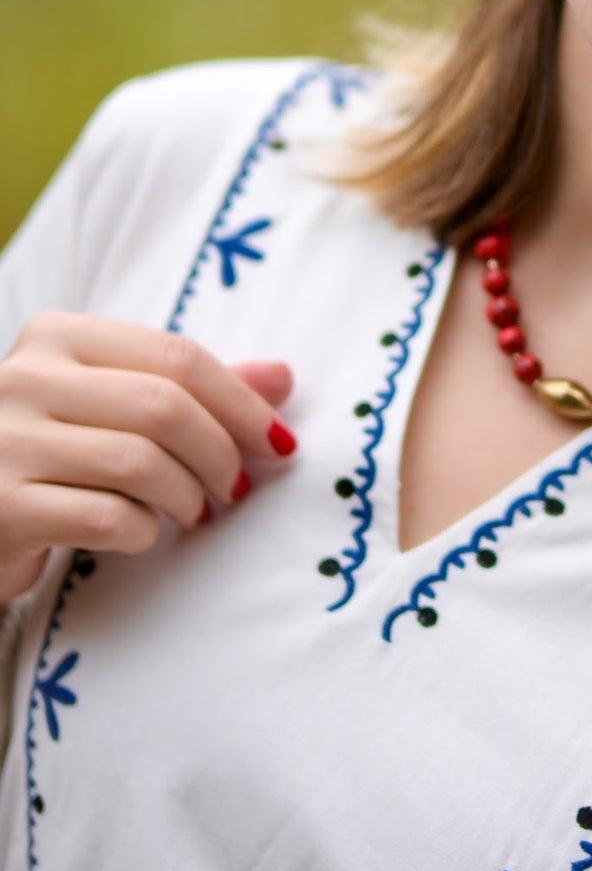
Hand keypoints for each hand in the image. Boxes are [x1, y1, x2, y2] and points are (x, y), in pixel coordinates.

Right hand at [0, 313, 296, 603]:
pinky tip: (143, 534)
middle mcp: (23, 378)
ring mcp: (4, 443)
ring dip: (187, 496)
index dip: (242, 402)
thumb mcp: (116, 406)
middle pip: (163, 407)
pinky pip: (107, 518)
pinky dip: (144, 531)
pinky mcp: (1, 509)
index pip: (177, 356)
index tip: (279, 442)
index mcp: (57, 337)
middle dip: (220, 453)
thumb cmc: (55, 455)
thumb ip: (195, 389)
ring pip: (139, 463)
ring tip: (193, 512)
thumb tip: (284, 376)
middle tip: (238, 488)